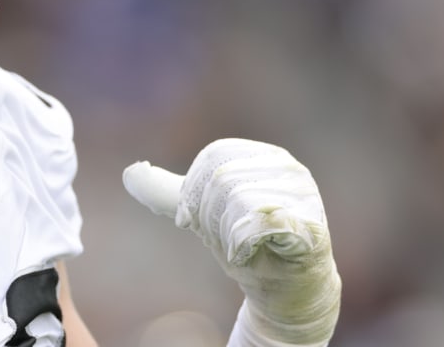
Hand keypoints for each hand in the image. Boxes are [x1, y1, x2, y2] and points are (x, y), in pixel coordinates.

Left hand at [122, 138, 340, 345]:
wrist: (283, 288)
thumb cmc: (245, 245)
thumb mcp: (200, 215)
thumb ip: (167, 193)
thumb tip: (131, 172)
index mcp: (263, 155)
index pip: (213, 157)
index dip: (195, 191)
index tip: (196, 219)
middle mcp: (287, 168)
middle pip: (222, 178)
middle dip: (210, 216)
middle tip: (226, 239)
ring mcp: (304, 195)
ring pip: (239, 200)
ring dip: (228, 234)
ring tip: (244, 247)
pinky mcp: (312, 225)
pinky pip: (262, 223)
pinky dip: (246, 243)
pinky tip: (254, 252)